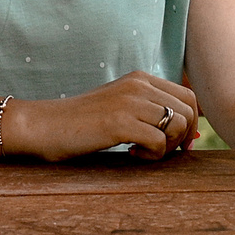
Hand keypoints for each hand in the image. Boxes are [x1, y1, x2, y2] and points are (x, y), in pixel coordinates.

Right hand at [4, 71, 200, 160]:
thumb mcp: (119, 105)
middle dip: (183, 137)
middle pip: (189, 110)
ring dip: (167, 147)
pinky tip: (131, 155)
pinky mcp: (120, 123)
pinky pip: (159, 142)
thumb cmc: (81, 122)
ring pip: (178, 126)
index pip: (188, 96)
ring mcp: (130, 102)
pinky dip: (151, 156)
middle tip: (162, 152)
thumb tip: (187, 129)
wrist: (43, 125)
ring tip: (142, 152)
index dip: (190, 123)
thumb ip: (148, 108)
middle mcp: (138, 85)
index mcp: (140, 78)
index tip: (177, 143)